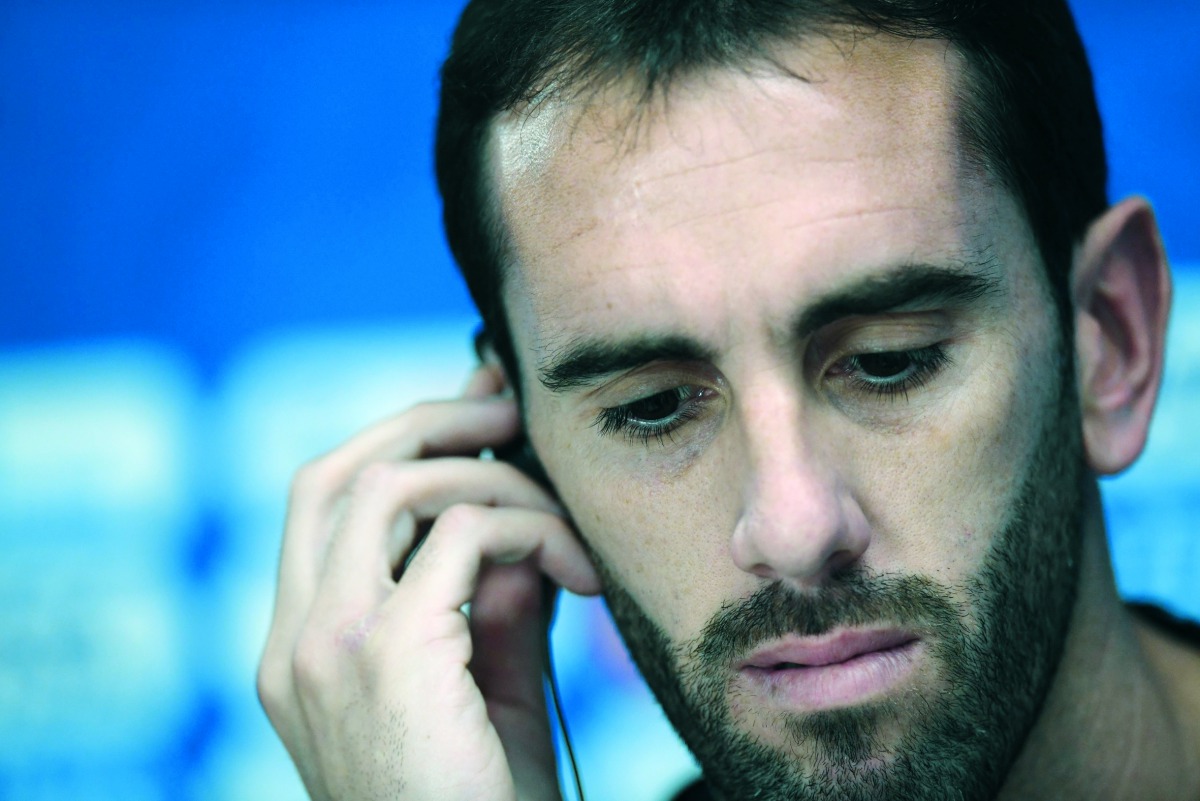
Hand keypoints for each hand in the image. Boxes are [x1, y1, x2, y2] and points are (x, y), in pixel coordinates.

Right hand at [257, 366, 600, 800]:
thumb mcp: (485, 682)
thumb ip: (490, 597)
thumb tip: (516, 513)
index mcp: (300, 648)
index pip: (320, 506)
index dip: (396, 446)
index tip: (477, 421)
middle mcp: (293, 641)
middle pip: (330, 474)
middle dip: (423, 426)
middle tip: (506, 412)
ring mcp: (325, 647)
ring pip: (391, 488)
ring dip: (492, 481)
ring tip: (564, 520)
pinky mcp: (383, 656)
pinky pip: (464, 537)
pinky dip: (530, 528)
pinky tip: (580, 571)